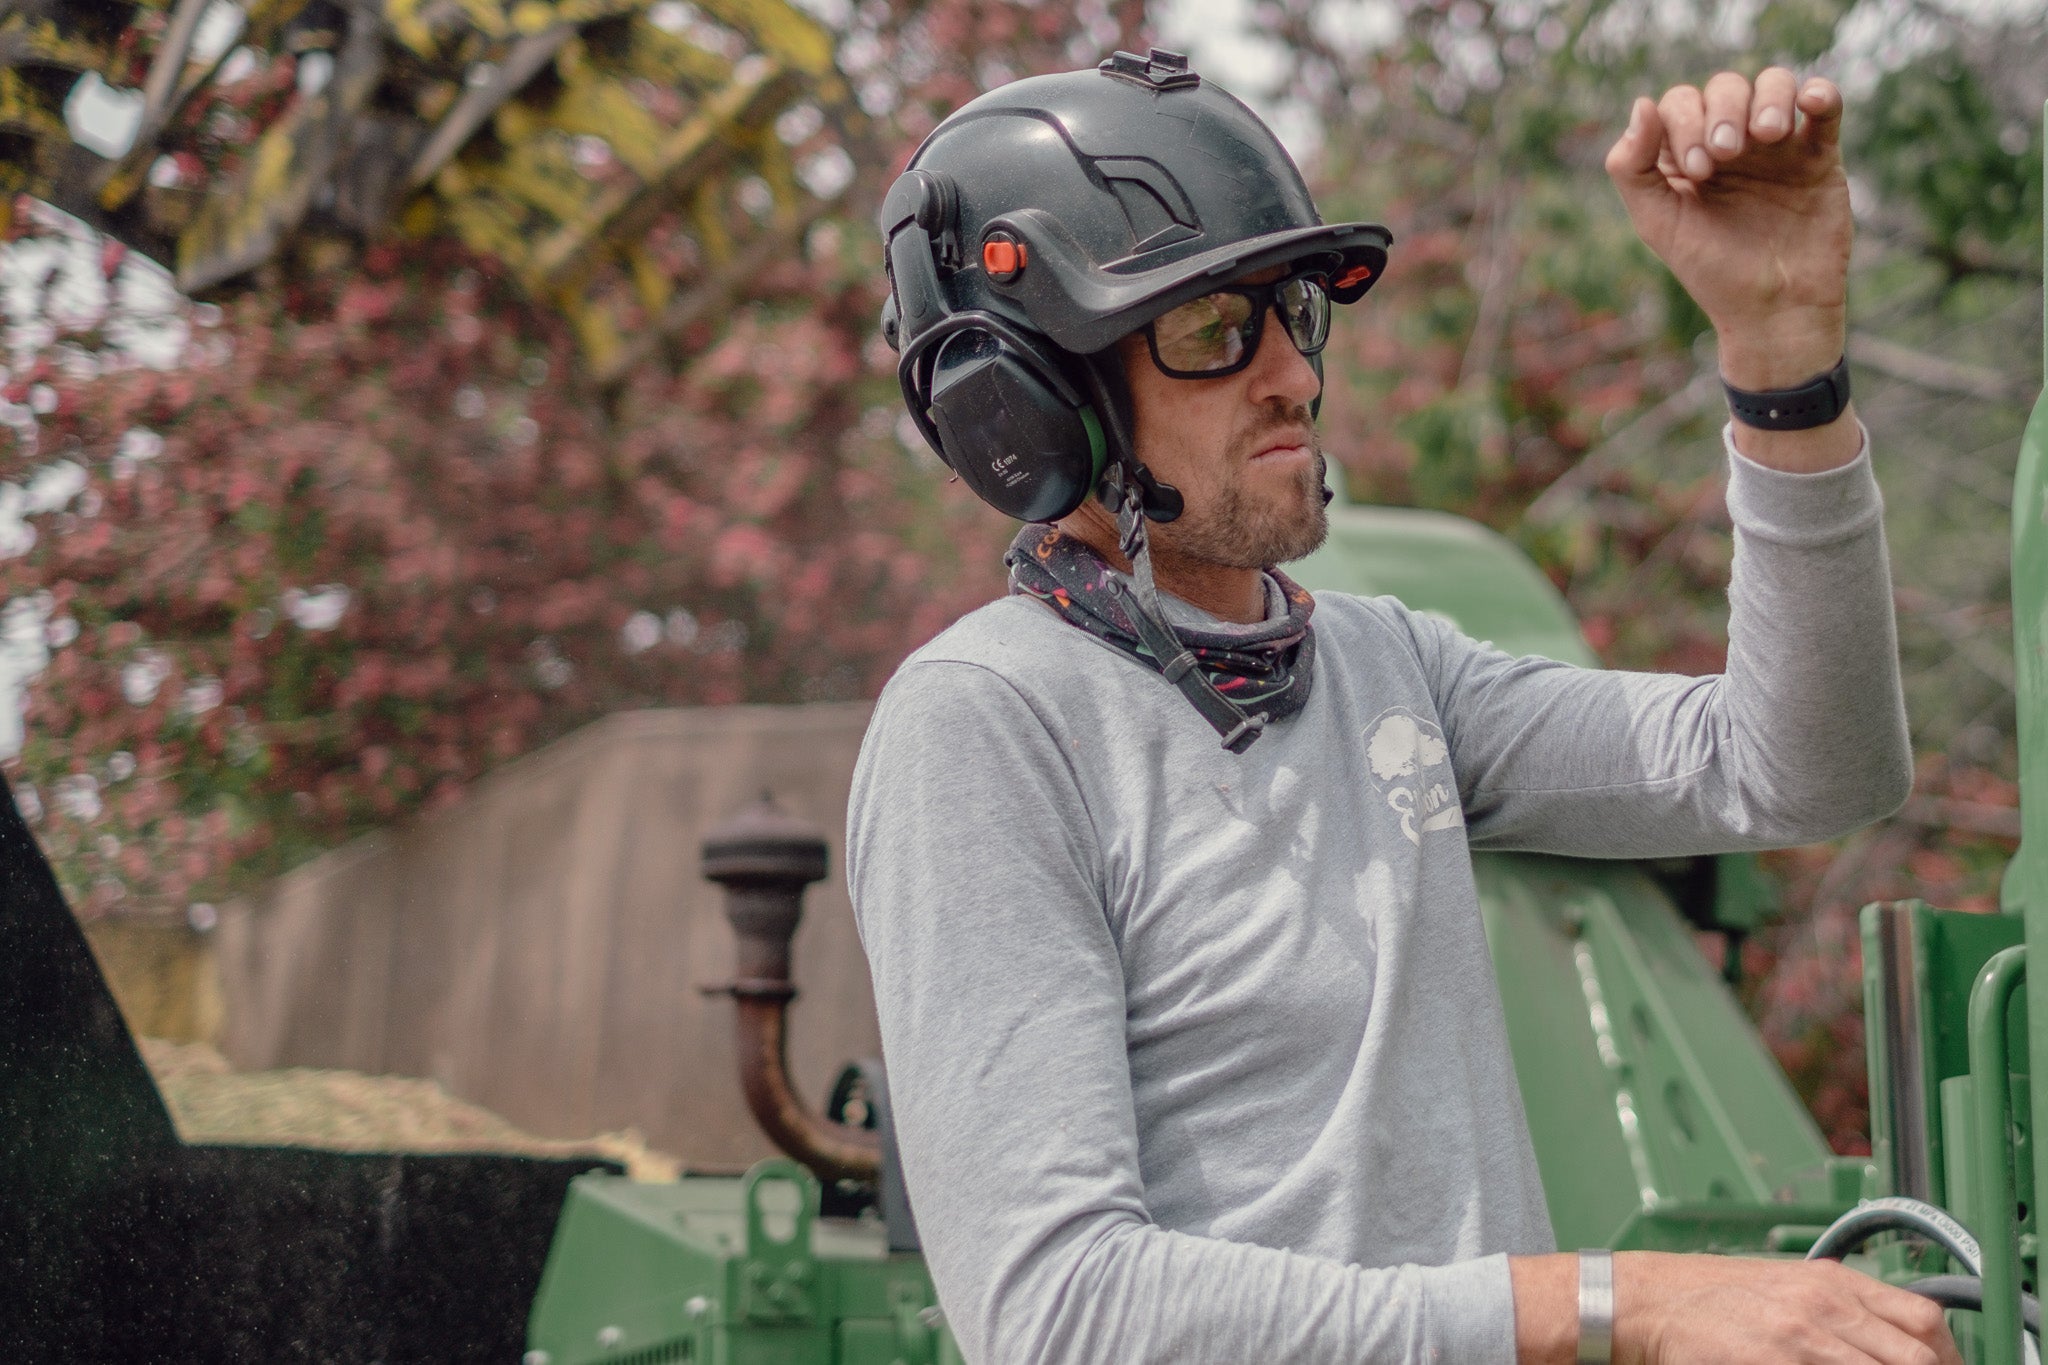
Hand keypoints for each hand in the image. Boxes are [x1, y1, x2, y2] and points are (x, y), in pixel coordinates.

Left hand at [1604, 69, 1851, 390]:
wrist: (1774, 309)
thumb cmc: (1711, 271)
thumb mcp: (1657, 221)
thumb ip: (1632, 167)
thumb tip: (1641, 102)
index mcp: (1687, 156)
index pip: (1680, 103)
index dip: (1685, 122)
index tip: (1698, 171)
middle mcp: (1732, 144)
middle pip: (1726, 88)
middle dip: (1723, 112)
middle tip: (1726, 154)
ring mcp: (1777, 147)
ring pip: (1774, 85)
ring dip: (1768, 99)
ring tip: (1767, 136)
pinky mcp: (1820, 155)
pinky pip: (1824, 107)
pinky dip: (1818, 94)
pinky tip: (1808, 102)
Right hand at [1617, 1252, 1960, 1364]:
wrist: (1654, 1300)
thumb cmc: (1719, 1297)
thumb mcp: (1794, 1287)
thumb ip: (1849, 1310)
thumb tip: (1906, 1346)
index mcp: (1836, 1283)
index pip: (1925, 1323)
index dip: (1948, 1360)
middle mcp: (1826, 1308)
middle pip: (1916, 1358)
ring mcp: (1801, 1341)